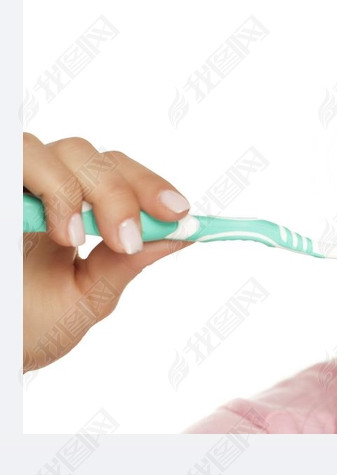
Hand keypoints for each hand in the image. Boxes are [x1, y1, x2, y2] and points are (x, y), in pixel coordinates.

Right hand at [23, 133, 196, 371]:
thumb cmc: (28, 324)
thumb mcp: (87, 298)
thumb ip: (125, 264)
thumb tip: (181, 236)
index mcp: (71, 209)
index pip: (115, 172)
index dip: (148, 185)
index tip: (179, 214)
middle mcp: (41, 187)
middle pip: (87, 154)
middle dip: (119, 193)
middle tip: (127, 240)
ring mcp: (15, 186)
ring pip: (49, 150)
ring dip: (73, 190)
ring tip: (75, 241)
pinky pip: (15, 157)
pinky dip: (46, 188)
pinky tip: (57, 229)